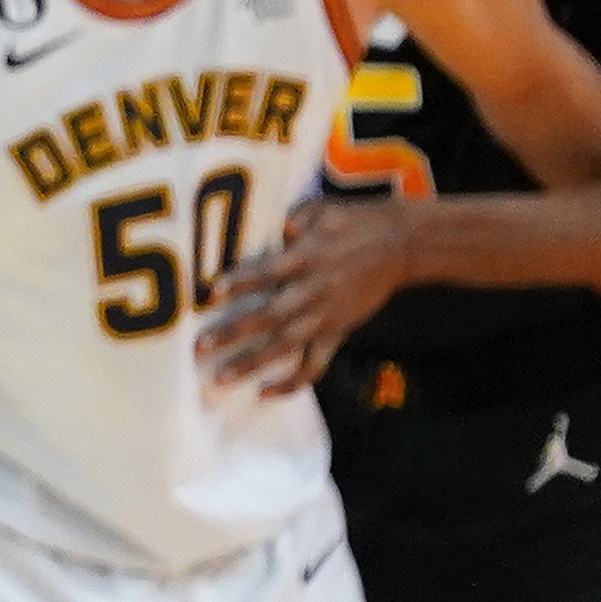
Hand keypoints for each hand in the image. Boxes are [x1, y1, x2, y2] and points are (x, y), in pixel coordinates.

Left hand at [197, 193, 415, 394]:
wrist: (400, 244)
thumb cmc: (355, 221)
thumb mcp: (323, 208)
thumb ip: (299, 218)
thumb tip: (282, 229)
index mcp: (307, 259)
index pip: (267, 273)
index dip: (241, 282)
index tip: (212, 291)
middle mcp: (313, 292)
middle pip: (268, 317)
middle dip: (233, 333)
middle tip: (200, 348)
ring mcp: (325, 317)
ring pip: (285, 347)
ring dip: (252, 363)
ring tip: (222, 377)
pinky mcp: (338, 332)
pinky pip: (315, 365)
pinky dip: (292, 382)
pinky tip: (265, 393)